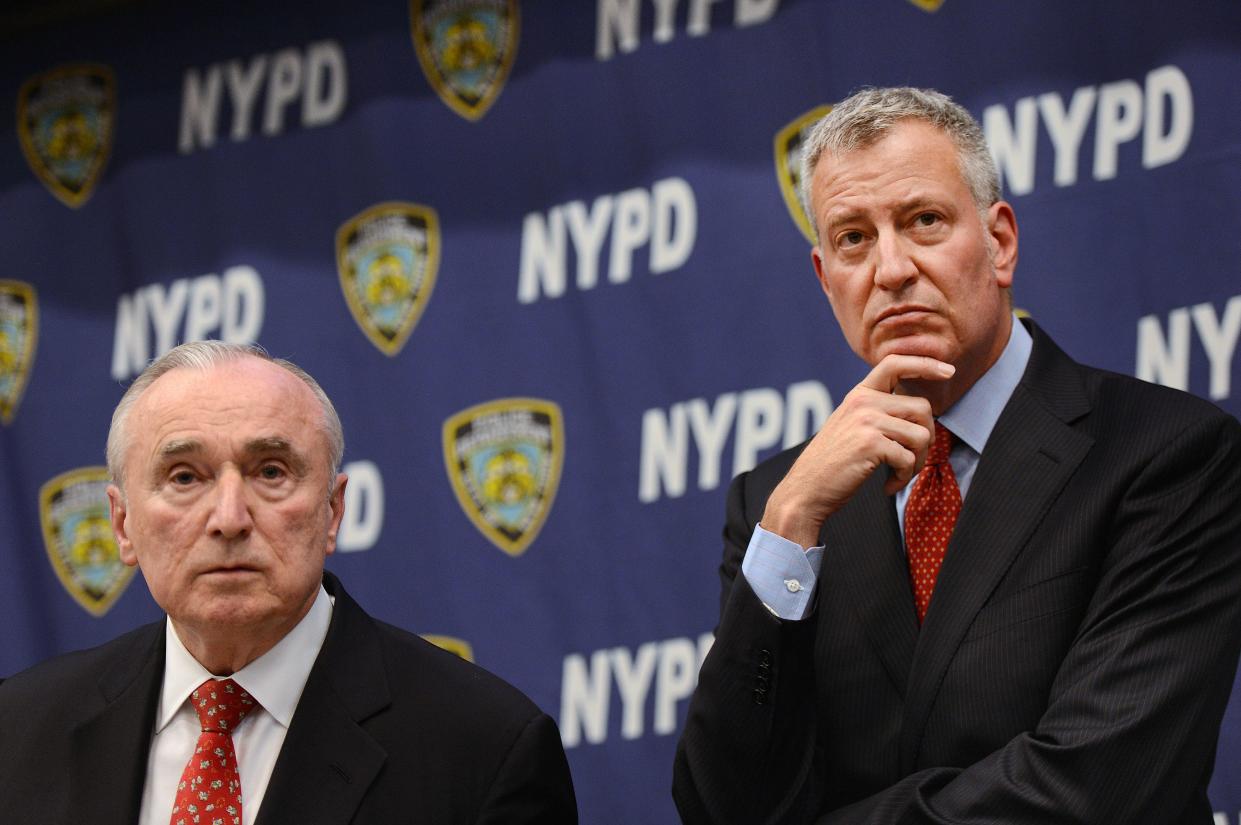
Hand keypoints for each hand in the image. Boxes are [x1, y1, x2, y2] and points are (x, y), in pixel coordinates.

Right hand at [760, 354, 953, 547]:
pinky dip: (903, 479)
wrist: (806, 489)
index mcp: (859, 394)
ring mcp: (867, 421)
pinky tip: (887, 486)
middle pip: (922, 409)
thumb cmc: (833, 464)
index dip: (924, 363)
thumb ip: (878, 413)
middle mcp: (863, 402)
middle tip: (910, 462)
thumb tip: (922, 416)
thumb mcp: (851, 426)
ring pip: (922, 436)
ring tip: (898, 475)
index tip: (947, 370)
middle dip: (926, 440)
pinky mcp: (871, 444)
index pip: (894, 364)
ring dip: (917, 463)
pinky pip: (909, 459)